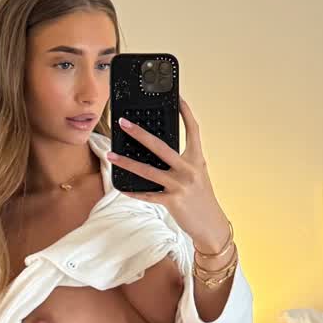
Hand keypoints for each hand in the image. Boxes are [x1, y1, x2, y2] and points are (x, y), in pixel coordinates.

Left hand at [114, 94, 230, 252]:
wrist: (211, 225)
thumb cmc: (201, 198)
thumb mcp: (197, 174)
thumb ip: (182, 161)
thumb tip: (157, 150)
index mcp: (197, 158)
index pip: (192, 129)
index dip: (185, 111)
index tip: (176, 97)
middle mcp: (189, 169)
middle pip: (160, 146)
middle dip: (139, 133)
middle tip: (123, 122)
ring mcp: (180, 185)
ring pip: (148, 170)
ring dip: (126, 162)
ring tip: (111, 155)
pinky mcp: (173, 201)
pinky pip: (148, 195)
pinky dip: (133, 192)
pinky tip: (122, 188)